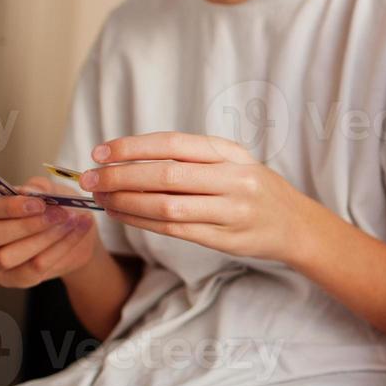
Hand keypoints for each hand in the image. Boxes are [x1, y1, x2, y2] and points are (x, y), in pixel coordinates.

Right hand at [0, 176, 99, 287]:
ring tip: (71, 222)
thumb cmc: (50, 206)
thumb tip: (30, 191)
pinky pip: (29, 270)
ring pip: (5, 257)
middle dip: (26, 226)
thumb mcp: (48, 190)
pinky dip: (57, 251)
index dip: (8, 207)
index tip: (39, 204)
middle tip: (60, 214)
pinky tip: (75, 234)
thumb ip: (39, 188)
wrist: (70, 234)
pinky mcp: (8, 279)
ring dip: (43, 240)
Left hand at [80, 132, 307, 260]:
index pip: (173, 145)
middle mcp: (233, 180)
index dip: (132, 147)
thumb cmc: (255, 188)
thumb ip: (193, 157)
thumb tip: (130, 157)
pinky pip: (174, 230)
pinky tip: (122, 215)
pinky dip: (142, 221)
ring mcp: (231, 212)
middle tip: (90, 178)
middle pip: (165, 176)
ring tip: (101, 198)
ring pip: (166, 207)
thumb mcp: (234, 160)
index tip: (100, 151)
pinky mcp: (225, 240)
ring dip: (126, 202)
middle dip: (120, 176)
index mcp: (232, 154)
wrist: (295, 224)